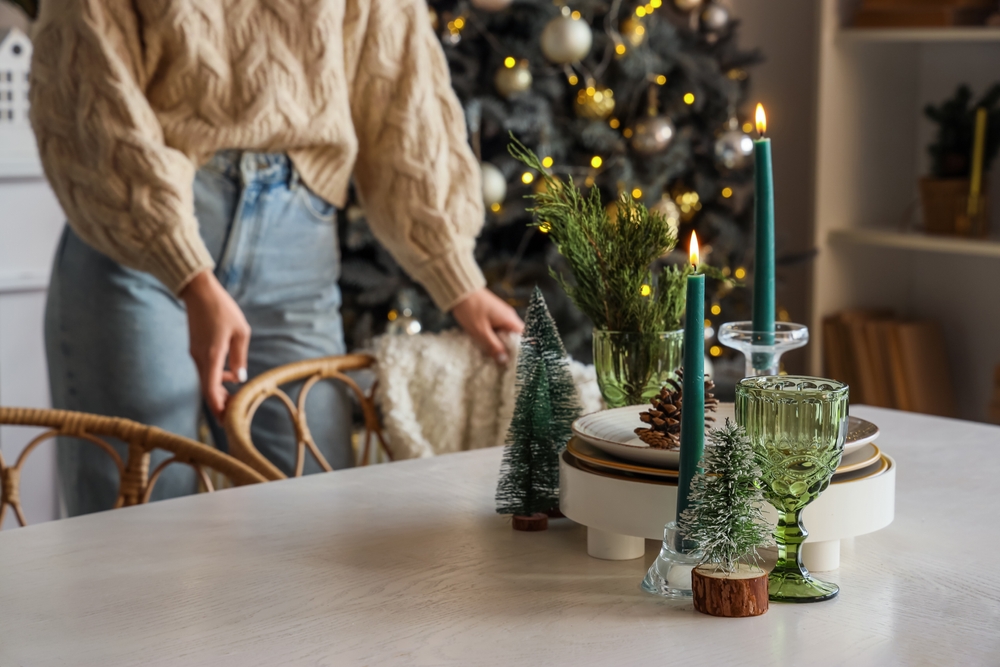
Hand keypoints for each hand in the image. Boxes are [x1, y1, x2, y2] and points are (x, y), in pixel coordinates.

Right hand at [180, 270, 250, 417]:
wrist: (198, 292)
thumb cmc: (222, 309)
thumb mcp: (240, 332)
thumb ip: (240, 357)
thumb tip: (240, 378)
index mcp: (211, 356)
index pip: (212, 390)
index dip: (219, 408)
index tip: (228, 420)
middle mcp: (200, 359)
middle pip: (208, 390)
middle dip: (221, 404)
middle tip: (234, 415)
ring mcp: (196, 355)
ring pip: (207, 381)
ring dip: (220, 392)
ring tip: (236, 398)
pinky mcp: (196, 350)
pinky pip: (206, 370)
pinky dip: (217, 379)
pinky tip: (231, 376)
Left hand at [451, 288, 523, 362]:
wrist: (460, 290)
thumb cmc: (470, 309)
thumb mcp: (480, 331)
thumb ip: (493, 346)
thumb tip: (504, 360)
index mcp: (510, 320)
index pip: (525, 338)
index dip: (523, 351)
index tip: (517, 363)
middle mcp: (509, 317)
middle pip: (516, 337)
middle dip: (511, 350)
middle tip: (504, 363)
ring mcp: (502, 315)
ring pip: (507, 334)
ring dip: (502, 345)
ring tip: (496, 357)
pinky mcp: (494, 315)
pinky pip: (500, 330)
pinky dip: (496, 338)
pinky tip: (488, 346)